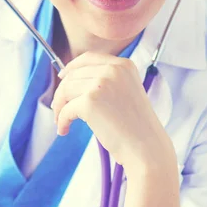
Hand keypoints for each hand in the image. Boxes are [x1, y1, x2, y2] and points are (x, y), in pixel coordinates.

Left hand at [52, 52, 170, 171]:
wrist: (146, 148)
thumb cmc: (137, 129)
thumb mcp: (127, 94)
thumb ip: (108, 83)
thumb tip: (73, 81)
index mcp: (124, 66)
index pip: (88, 58)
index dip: (72, 67)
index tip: (63, 78)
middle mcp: (113, 70)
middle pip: (74, 75)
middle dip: (62, 93)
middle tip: (59, 110)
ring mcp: (101, 84)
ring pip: (66, 90)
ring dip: (59, 107)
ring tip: (62, 122)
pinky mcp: (90, 102)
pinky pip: (65, 109)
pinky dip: (62, 121)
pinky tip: (64, 130)